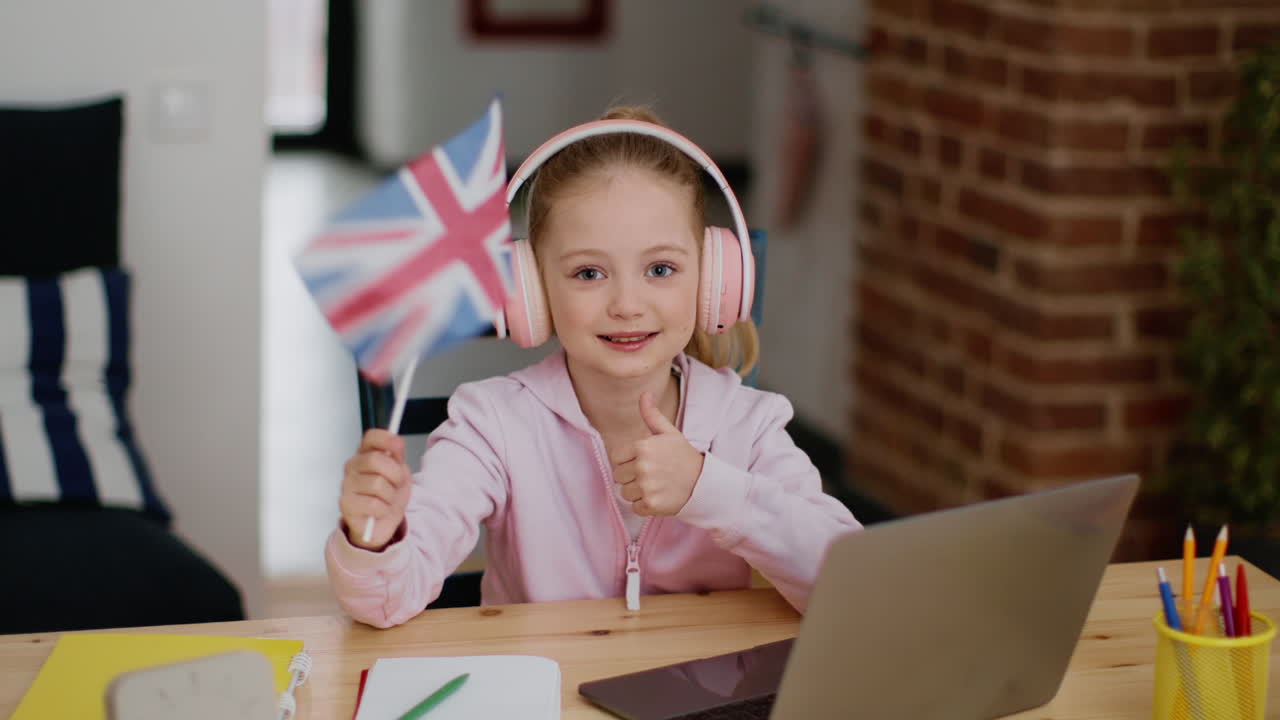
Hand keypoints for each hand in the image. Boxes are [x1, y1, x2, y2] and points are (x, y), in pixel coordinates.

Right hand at [340, 429, 411, 549]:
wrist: (382, 523)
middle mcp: (353, 466)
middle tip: (396, 484)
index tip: (398, 449)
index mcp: (365, 454)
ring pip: (377, 484)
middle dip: (395, 474)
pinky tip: (379, 511)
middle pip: (376, 460)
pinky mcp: (346, 505)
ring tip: (386, 500)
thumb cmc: (388, 496)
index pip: (372, 437)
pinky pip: (374, 504)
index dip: (387, 439)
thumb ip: (397, 456)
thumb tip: (396, 441)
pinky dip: (383, 510)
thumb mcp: (399, 473)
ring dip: (390, 495)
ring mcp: (347, 485)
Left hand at [612, 391, 704, 515]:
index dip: (627, 460)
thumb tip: (644, 394)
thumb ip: (651, 415)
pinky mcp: (651, 505)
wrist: (703, 482)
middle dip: (631, 476)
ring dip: (637, 492)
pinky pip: (635, 508)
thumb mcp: (669, 433)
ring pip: (625, 493)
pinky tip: (658, 497)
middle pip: (618, 476)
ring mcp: (646, 487)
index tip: (643, 461)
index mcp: (642, 447)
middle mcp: (642, 467)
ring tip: (655, 485)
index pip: (615, 458)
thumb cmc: (683, 456)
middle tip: (651, 474)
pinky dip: (644, 505)